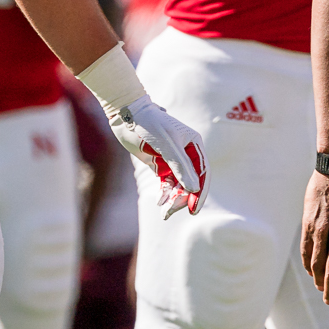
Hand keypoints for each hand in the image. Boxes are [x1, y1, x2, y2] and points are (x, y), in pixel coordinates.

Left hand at [110, 95, 207, 217]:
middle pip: (190, 181)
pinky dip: (165, 193)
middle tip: (171, 211)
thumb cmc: (149, 125)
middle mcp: (186, 153)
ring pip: (178, 184)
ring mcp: (173, 159)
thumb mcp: (166, 145)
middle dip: (183, 197)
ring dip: (173, 198)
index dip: (200, 192)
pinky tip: (160, 201)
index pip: (202, 172)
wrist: (127, 116)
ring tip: (164, 212)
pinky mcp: (160, 164)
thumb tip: (194, 189)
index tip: (193, 209)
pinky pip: (167, 183)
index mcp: (194, 144)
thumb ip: (180, 166)